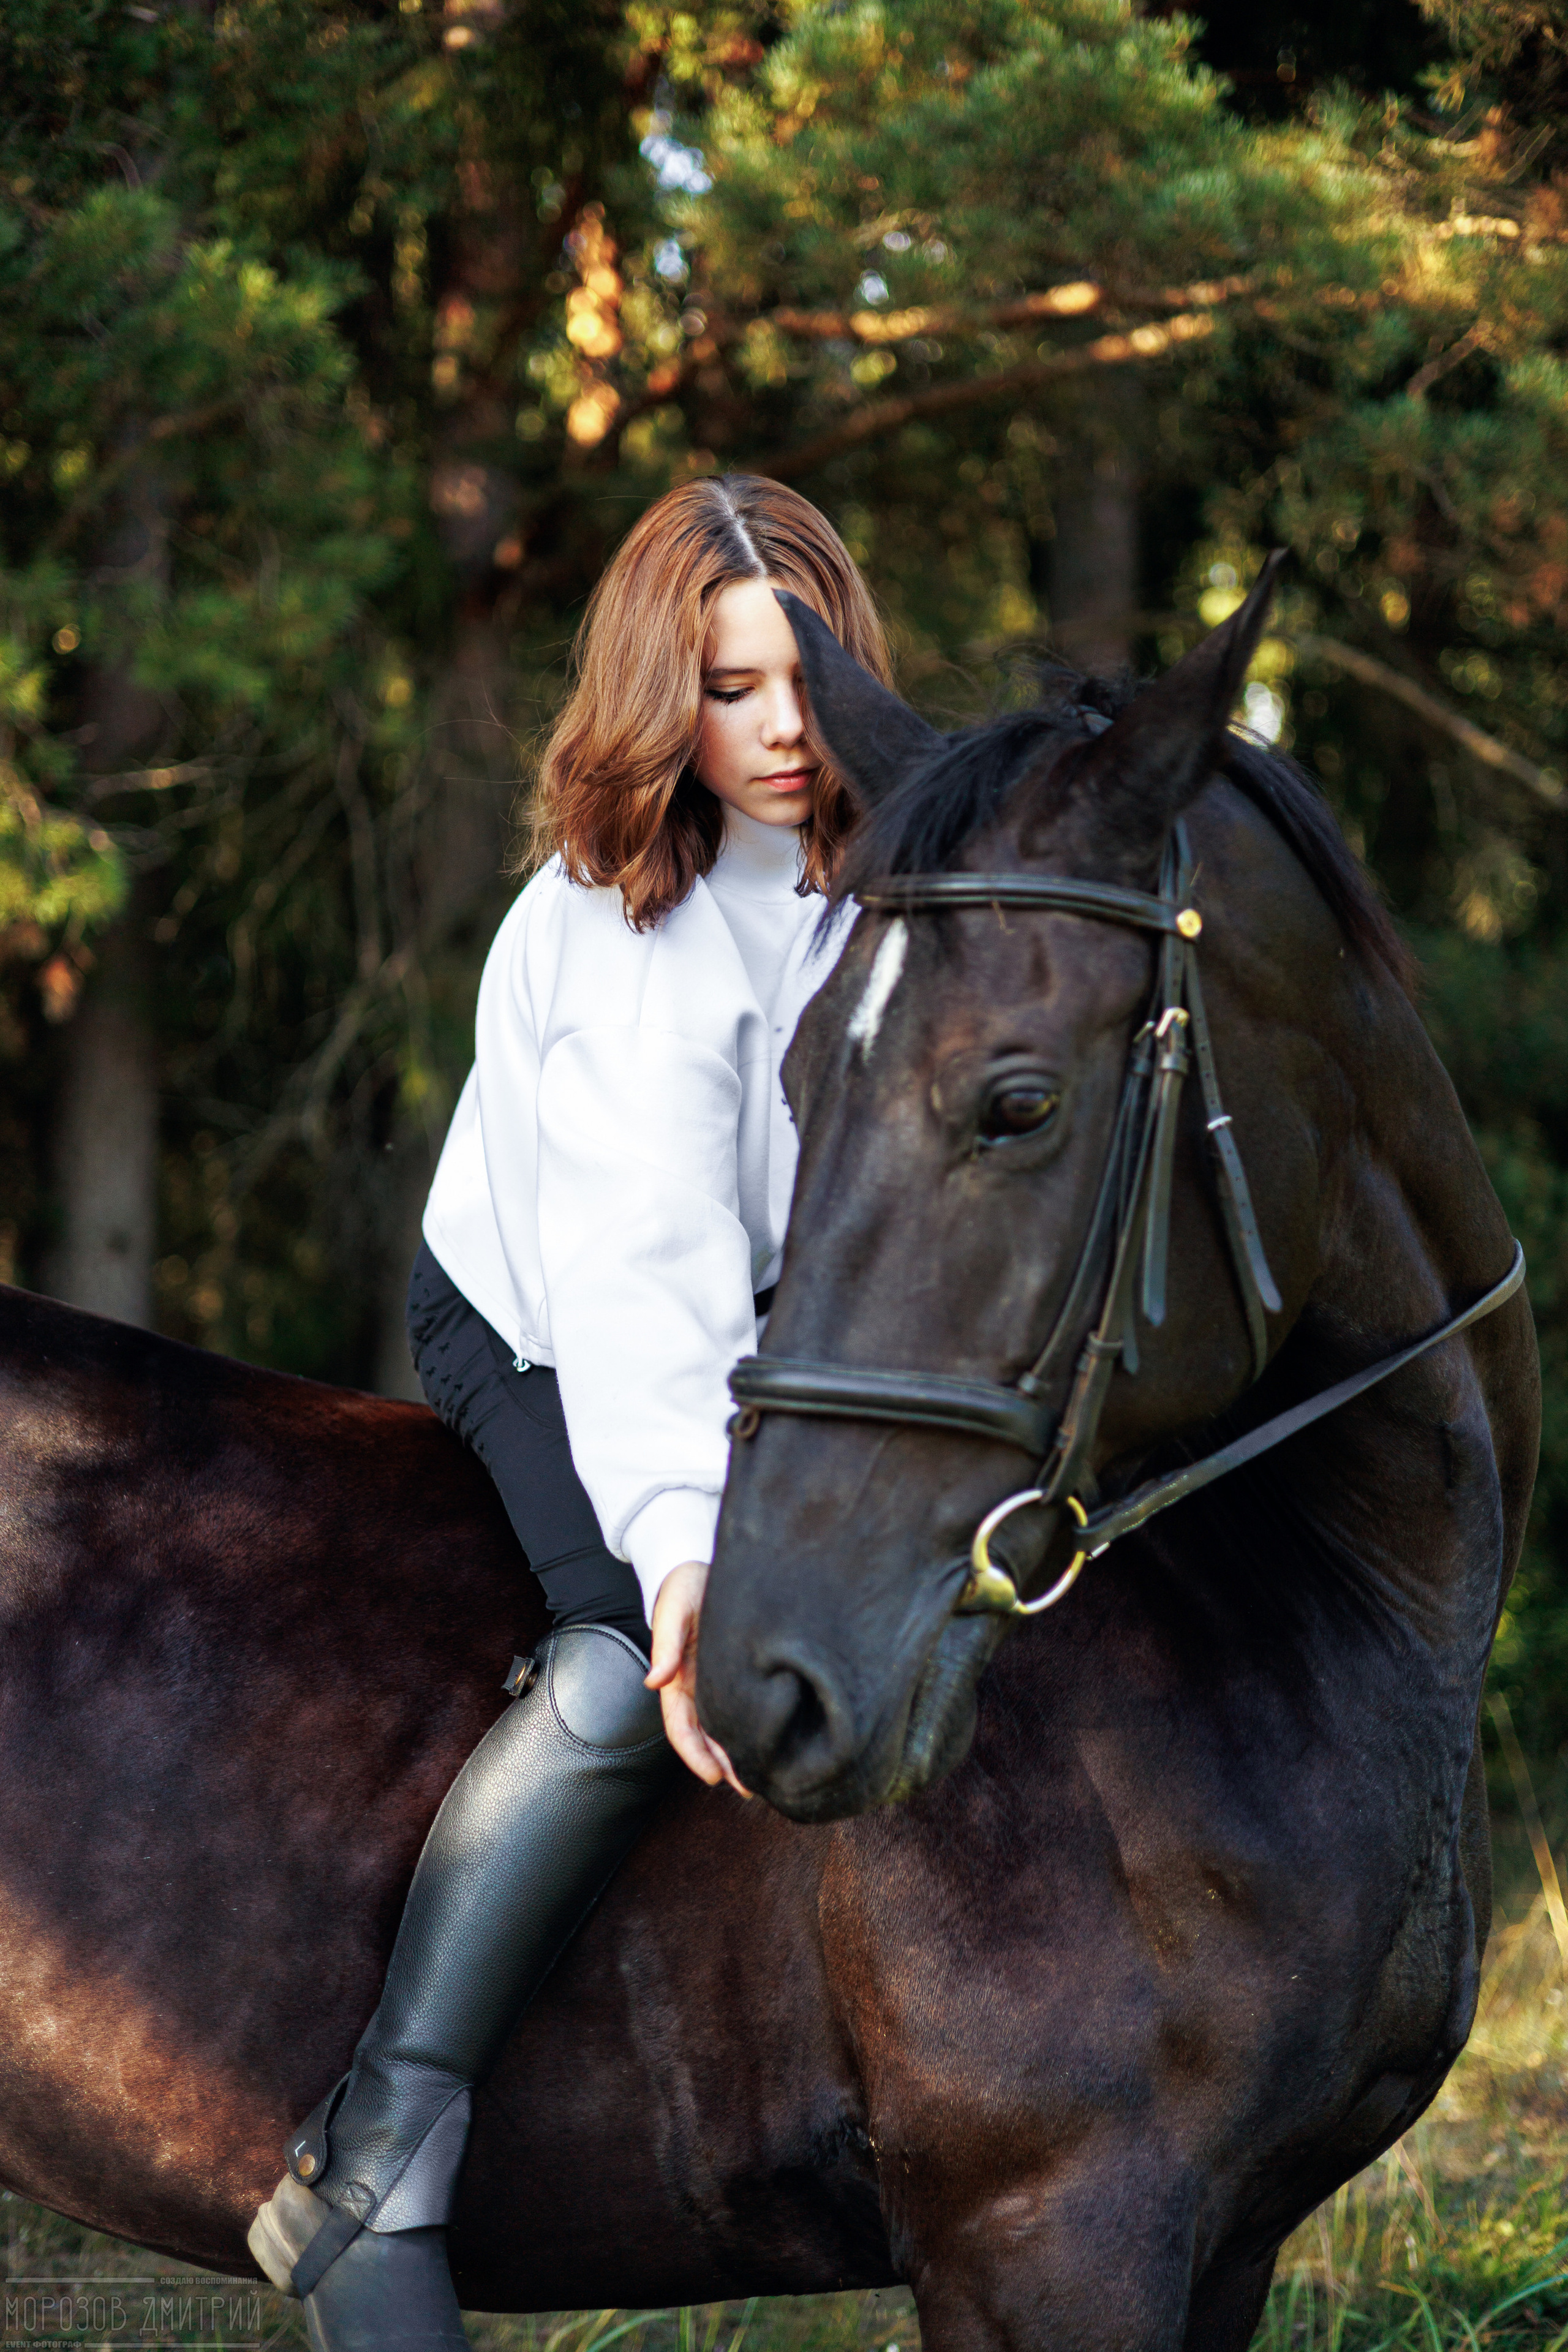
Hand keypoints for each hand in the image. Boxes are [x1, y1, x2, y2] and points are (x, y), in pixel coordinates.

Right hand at [646, 1561, 750, 1795]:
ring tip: (767, 1776)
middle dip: (726, 1764)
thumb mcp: (674, 1611)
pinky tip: (777, 1738)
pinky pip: (748, 1705)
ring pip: (729, 1726)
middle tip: (751, 1788)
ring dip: (742, 1752)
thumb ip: (665, 1646)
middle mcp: (697, 1685)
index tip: (715, 1777)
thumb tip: (654, 1682)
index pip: (681, 1728)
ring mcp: (718, 1680)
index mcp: (675, 1678)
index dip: (695, 1755)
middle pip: (708, 1736)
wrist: (702, 1562)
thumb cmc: (684, 1584)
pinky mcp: (741, 1670)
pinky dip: (758, 1725)